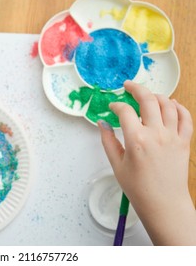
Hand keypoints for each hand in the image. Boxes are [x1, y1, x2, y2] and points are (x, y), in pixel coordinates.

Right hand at [98, 80, 195, 244]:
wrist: (164, 203)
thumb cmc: (138, 188)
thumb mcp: (116, 164)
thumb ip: (108, 141)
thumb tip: (102, 123)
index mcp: (136, 140)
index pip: (124, 111)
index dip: (116, 105)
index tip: (112, 108)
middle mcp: (156, 134)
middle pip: (148, 100)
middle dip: (136, 88)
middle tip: (129, 86)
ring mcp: (172, 136)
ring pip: (168, 105)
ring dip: (157, 96)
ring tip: (148, 96)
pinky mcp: (184, 141)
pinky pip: (185, 117)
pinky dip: (179, 107)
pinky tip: (172, 104)